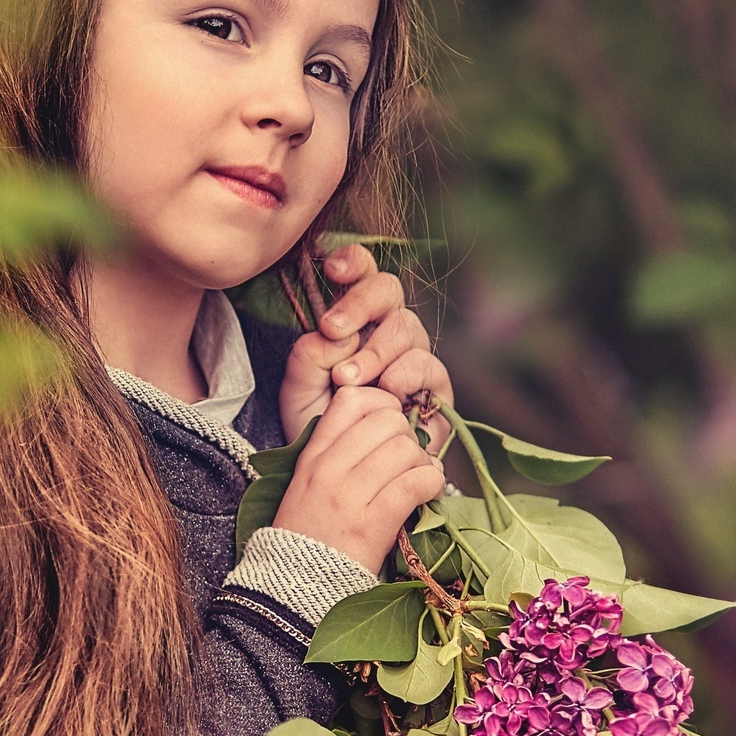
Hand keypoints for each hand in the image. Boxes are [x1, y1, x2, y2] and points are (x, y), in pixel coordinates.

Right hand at [271, 384, 448, 573]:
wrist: (296, 588)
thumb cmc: (310, 536)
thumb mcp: (307, 485)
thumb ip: (336, 453)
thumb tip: (386, 425)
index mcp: (313, 457)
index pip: (351, 400)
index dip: (382, 404)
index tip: (391, 426)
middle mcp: (328, 470)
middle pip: (387, 421)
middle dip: (408, 437)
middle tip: (409, 460)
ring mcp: (348, 496)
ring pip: (405, 449)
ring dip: (423, 462)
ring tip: (419, 479)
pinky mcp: (372, 524)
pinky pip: (414, 483)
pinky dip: (431, 484)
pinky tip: (429, 493)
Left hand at [280, 241, 455, 456]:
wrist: (346, 473)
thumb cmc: (321, 426)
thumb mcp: (298, 390)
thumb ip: (308, 355)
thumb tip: (337, 335)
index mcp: (354, 320)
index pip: (362, 273)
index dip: (354, 261)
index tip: (333, 269)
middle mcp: (387, 330)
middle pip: (388, 289)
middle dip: (360, 303)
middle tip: (334, 328)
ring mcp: (414, 355)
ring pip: (405, 326)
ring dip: (373, 351)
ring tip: (348, 380)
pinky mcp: (436, 387)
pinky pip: (427, 364)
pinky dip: (402, 374)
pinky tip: (384, 392)